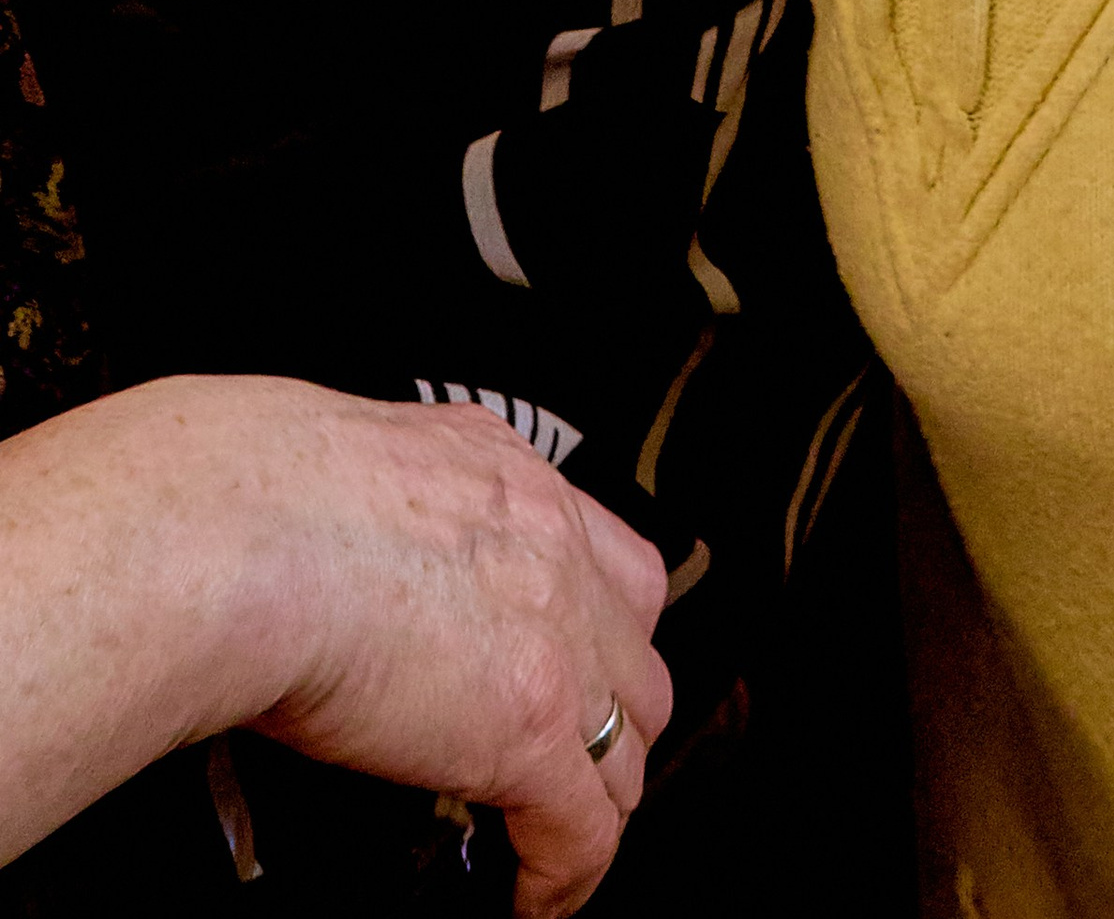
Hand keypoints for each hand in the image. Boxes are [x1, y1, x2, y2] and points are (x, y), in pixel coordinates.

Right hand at [240, 389, 671, 917]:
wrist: (242, 533)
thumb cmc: (248, 500)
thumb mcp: (343, 473)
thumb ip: (376, 517)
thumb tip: (329, 555)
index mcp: (502, 475)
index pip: (600, 554)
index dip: (598, 624)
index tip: (571, 663)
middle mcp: (549, 544)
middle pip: (635, 651)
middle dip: (612, 714)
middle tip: (566, 759)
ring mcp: (556, 639)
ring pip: (626, 743)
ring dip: (596, 796)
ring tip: (552, 838)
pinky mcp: (531, 731)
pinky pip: (584, 830)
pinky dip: (566, 876)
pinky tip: (536, 900)